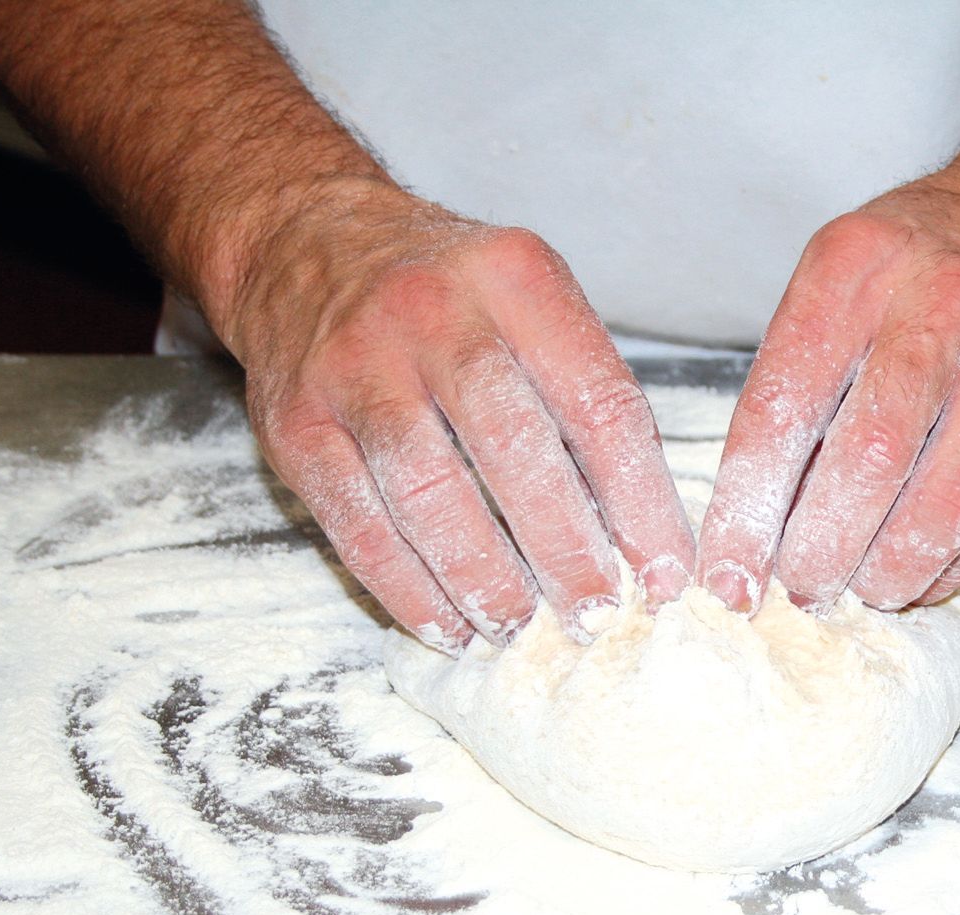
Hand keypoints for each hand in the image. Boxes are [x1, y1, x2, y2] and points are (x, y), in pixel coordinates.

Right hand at [227, 180, 694, 650]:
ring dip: (481, 577)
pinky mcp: (293, 421)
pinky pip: (356, 520)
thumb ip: (582, 393)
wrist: (302, 241)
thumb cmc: (448, 294)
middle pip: (513, 448)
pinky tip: (446, 624)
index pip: (599, 406)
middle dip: (564, 549)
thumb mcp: (529, 300)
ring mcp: (353, 366)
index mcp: (517, 280)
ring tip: (518, 629)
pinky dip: (405, 585)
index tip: (666, 575)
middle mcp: (433, 313)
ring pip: (428, 492)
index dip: (641, 503)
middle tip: (595, 618)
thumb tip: (642, 533)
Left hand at [695, 167, 959, 613]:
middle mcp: (942, 309)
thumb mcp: (839, 274)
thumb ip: (796, 375)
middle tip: (797, 589)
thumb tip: (755, 515)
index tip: (728, 573)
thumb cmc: (922, 258)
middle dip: (821, 551)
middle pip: (869, 462)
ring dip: (890, 571)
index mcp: (857, 269)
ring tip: (857, 590)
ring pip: (946, 503)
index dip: (749, 508)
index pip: (785, 409)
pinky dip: (949, 564)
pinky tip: (915, 574)